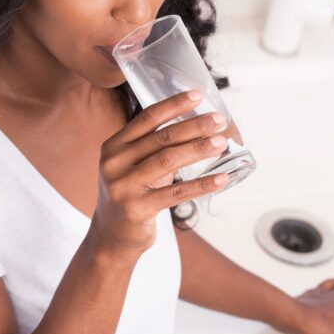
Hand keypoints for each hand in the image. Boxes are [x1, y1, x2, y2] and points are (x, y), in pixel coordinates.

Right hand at [90, 89, 228, 256]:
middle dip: (194, 126)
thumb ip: (152, 147)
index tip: (198, 95)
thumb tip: (196, 125)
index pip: (147, 119)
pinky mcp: (136, 209)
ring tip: (221, 143)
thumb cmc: (130, 196)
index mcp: (113, 146)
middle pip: (162, 138)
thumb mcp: (131, 166)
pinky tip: (221, 179)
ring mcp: (123, 186)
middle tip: (219, 120)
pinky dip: (201, 185)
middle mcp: (114, 163)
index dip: (174, 105)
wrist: (111, 237)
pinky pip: (176, 193)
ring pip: (168, 161)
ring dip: (199, 150)